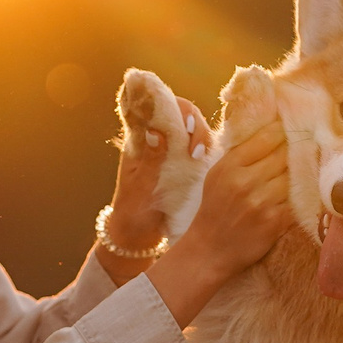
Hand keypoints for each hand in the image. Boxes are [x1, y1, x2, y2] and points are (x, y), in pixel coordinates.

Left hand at [102, 96, 206, 251]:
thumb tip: (157, 130)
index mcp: (140, 139)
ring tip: (201, 157)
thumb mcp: (139, 189)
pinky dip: (209, 149)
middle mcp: (158, 139)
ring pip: (195, 129)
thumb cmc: (132, 213)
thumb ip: (150, 161)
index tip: (185, 129)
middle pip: (183, 113)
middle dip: (194, 125)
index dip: (175, 108)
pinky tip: (209, 161)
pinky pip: (202, 147)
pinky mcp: (187, 164)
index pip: (158, 106)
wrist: (137, 236)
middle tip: (197, 151)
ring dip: (203, 137)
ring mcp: (174, 150)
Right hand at [148, 116, 293, 327]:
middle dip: (295, 150)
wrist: (210, 249)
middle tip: (306, 144)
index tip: (293, 126)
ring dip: (301, 173)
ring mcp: (261, 202)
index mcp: (230, 166)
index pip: (267, 137)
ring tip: (306, 168)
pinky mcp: (275, 221)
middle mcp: (245, 182)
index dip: (283, 130)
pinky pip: (297, 200)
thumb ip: (241, 154)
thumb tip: (271, 128)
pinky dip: (303, 195)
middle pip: (284, 154)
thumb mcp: (218, 175)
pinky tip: (304, 191)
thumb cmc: (215, 208)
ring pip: (294, 176)